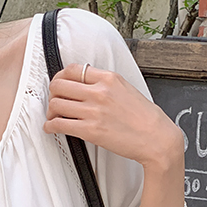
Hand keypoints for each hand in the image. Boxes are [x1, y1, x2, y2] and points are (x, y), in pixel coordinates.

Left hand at [43, 63, 183, 170]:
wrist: (155, 137)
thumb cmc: (143, 117)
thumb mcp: (126, 89)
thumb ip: (105, 84)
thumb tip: (86, 84)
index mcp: (109, 78)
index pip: (73, 69)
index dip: (60, 77)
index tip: (59, 85)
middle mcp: (99, 92)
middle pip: (59, 85)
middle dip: (52, 93)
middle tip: (54, 101)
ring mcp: (94, 111)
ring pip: (56, 104)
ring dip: (50, 111)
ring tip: (53, 116)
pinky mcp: (90, 130)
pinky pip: (59, 124)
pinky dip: (50, 126)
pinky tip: (51, 127)